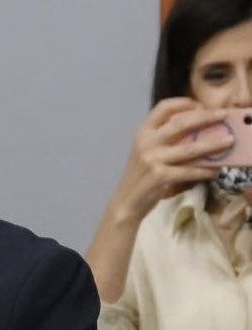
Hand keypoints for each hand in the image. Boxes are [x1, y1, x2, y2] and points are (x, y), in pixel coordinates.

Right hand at [113, 97, 231, 221]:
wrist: (126, 201)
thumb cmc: (141, 175)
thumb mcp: (146, 151)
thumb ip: (164, 138)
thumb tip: (198, 129)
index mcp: (143, 132)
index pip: (163, 107)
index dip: (184, 103)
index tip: (201, 106)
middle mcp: (146, 143)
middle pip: (181, 122)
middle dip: (206, 117)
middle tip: (223, 115)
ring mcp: (152, 159)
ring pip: (190, 148)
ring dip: (213, 144)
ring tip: (229, 142)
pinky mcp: (160, 176)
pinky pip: (189, 171)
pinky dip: (204, 171)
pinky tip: (214, 171)